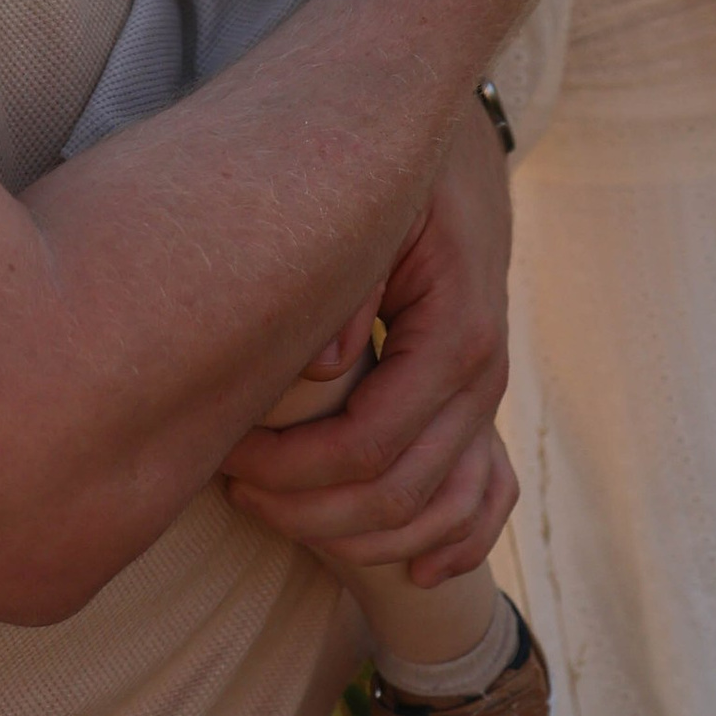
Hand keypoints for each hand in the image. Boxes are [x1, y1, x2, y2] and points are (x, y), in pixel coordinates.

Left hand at [222, 104, 515, 581]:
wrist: (450, 141)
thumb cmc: (396, 174)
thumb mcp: (374, 209)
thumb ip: (345, 287)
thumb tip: (320, 370)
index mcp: (455, 331)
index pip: (370, 445)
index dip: (292, 471)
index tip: (227, 459)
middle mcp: (482, 374)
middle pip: (400, 494)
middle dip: (309, 511)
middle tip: (235, 488)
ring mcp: (488, 393)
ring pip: (439, 510)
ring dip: (361, 537)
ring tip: (281, 513)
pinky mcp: (481, 399)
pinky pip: (487, 498)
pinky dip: (453, 544)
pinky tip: (411, 574)